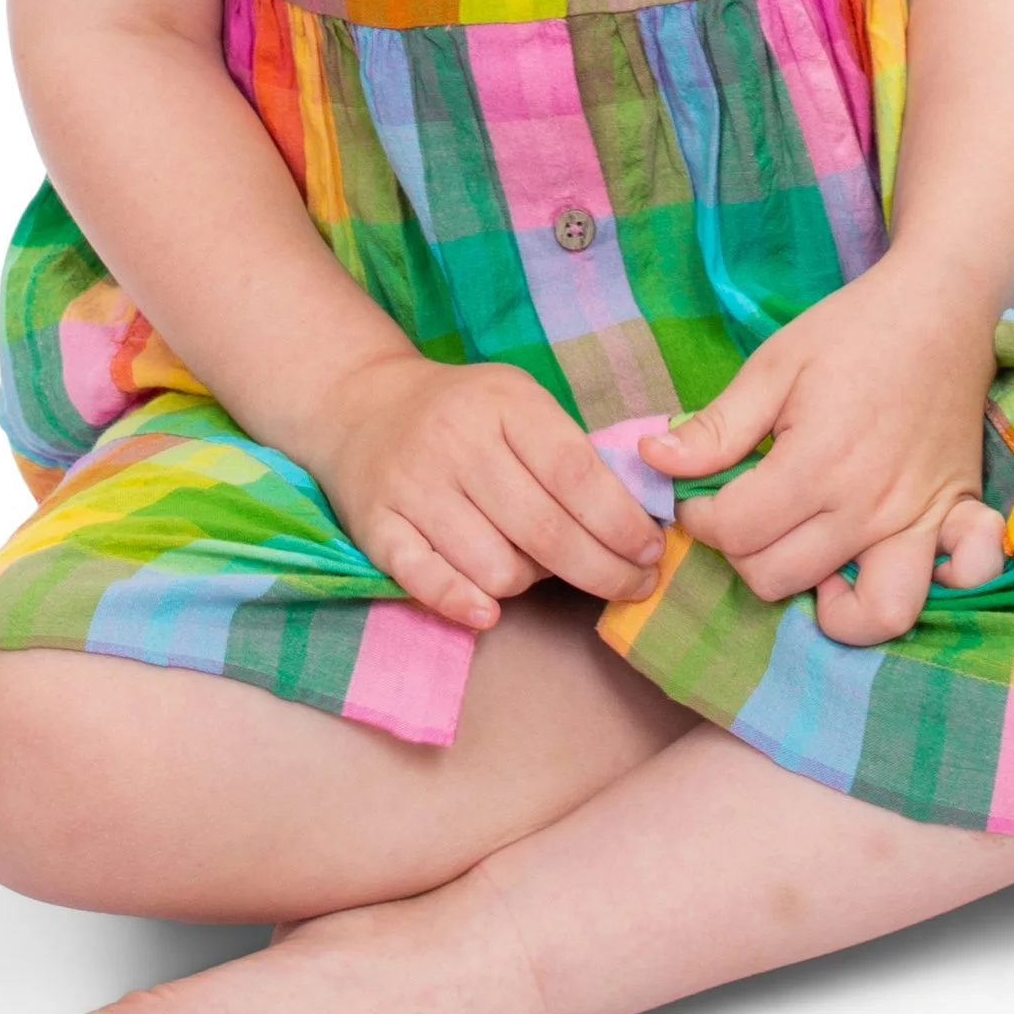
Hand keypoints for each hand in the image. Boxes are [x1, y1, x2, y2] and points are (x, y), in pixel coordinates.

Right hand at [316, 355, 666, 633]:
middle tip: (634, 586)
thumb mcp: (520, 402)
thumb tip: (637, 522)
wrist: (363, 405)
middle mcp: (456, 441)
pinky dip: (464, 603)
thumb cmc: (464, 412)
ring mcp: (414, 484)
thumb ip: (571, 452)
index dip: (621, 522)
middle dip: (603, 570)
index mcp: (503, 402)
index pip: (575, 473)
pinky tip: (490, 610)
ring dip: (532, 582)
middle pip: (544, 530)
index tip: (650, 552)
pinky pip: (429, 582)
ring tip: (542, 568)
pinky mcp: (377, 525)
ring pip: (495, 567)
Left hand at [638, 263, 1006, 642]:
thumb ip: (716, 426)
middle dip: (741, 552)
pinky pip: (959, 583)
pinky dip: (922, 591)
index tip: (701, 493)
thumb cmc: (852, 331)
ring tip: (804, 558)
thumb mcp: (773, 365)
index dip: (699, 517)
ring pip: (865, 613)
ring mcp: (919, 520)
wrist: (940, 306)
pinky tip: (877, 570)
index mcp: (816, 462)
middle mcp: (869, 506)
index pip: (734, 531)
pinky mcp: (956, 516)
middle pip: (779, 577)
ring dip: (822, 600)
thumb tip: (653, 461)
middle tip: (743, 513)